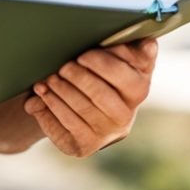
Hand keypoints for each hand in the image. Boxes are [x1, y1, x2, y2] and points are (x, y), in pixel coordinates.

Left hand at [24, 37, 157, 157]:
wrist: (85, 106)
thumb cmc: (102, 72)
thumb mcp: (118, 56)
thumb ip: (132, 48)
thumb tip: (149, 44)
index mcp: (138, 88)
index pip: (126, 78)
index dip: (102, 66)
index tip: (82, 56)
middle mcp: (125, 115)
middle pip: (100, 96)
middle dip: (77, 79)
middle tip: (62, 68)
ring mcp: (105, 134)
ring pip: (81, 111)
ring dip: (60, 93)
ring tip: (47, 80)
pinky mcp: (83, 145)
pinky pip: (65, 128)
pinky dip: (49, 110)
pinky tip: (40, 97)